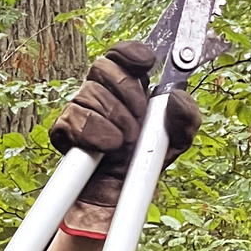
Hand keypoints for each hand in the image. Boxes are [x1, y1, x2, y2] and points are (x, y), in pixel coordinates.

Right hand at [48, 40, 201, 237]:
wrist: (117, 198)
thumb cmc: (142, 165)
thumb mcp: (176, 142)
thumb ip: (186, 117)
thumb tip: (176, 97)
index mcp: (127, 88)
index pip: (120, 54)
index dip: (130, 52)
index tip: (146, 63)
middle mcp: (100, 93)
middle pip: (103, 66)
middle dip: (127, 93)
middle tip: (138, 120)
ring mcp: (80, 109)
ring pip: (90, 92)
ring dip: (115, 120)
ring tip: (123, 143)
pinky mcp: (64, 129)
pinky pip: (75, 117)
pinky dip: (95, 132)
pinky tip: (107, 146)